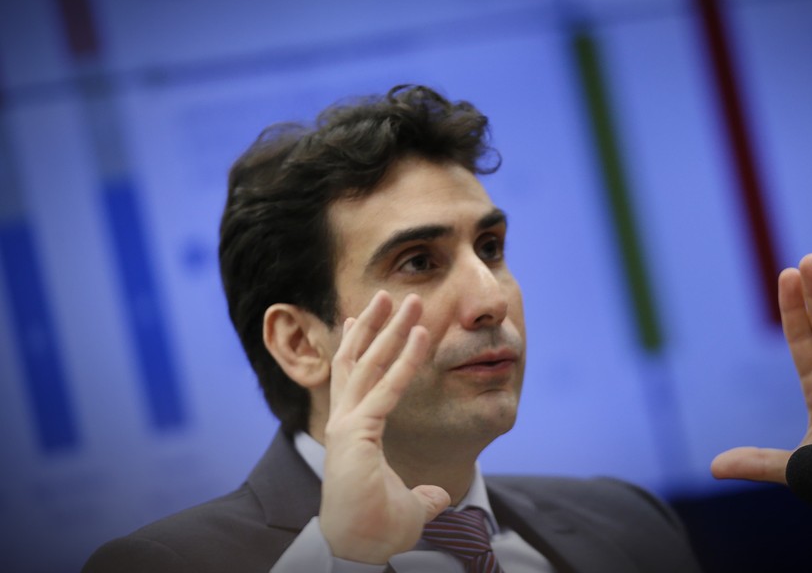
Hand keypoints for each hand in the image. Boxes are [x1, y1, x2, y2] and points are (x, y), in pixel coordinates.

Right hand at [319, 291, 449, 562]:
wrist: (362, 549)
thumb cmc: (378, 527)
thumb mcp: (411, 504)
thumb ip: (424, 493)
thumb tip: (438, 495)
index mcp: (351, 430)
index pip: (354, 376)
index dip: (360, 343)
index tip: (365, 316)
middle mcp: (344, 420)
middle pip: (357, 359)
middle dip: (375, 324)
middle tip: (391, 294)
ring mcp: (347, 424)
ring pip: (368, 363)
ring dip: (389, 328)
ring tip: (406, 298)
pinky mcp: (357, 433)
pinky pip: (388, 388)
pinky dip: (406, 360)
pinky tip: (421, 335)